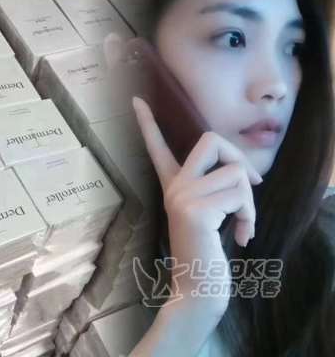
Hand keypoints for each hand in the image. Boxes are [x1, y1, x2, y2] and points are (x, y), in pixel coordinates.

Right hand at [132, 96, 261, 313]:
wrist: (198, 287)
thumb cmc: (206, 250)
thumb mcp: (211, 211)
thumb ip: (219, 187)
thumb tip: (248, 174)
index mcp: (173, 185)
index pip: (157, 147)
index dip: (148, 123)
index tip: (137, 100)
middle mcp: (174, 187)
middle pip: (211, 140)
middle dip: (239, 156)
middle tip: (250, 183)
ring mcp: (182, 197)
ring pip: (236, 172)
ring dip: (250, 201)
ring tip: (242, 225)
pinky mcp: (195, 211)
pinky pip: (239, 194)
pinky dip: (249, 215)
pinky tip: (241, 236)